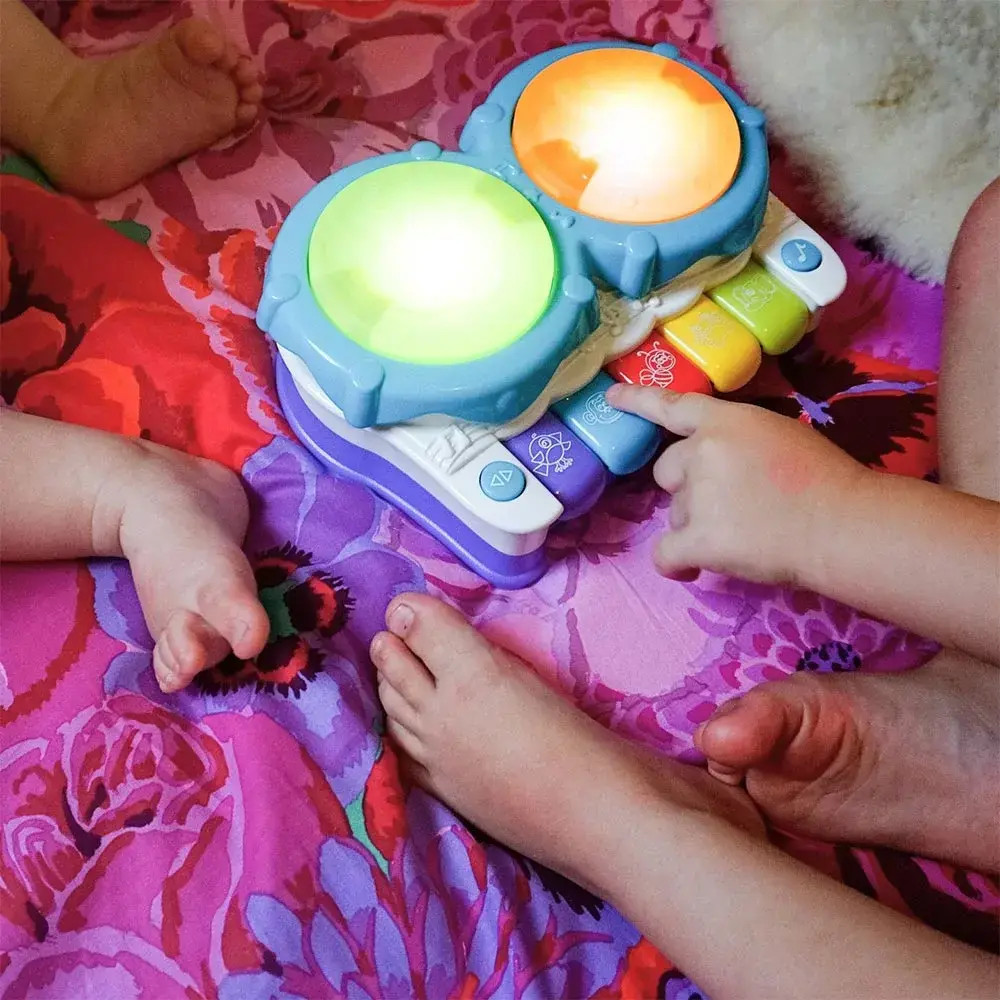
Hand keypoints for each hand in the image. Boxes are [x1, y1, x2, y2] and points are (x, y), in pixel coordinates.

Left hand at [607, 384, 868, 583]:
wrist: (840, 523)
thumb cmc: (827, 479)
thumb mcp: (780, 435)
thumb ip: (741, 442)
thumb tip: (723, 469)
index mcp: (727, 421)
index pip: (672, 406)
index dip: (639, 400)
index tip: (612, 397)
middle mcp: (702, 452)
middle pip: (667, 470)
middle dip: (687, 487)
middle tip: (729, 504)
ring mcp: (697, 496)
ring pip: (674, 512)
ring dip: (696, 524)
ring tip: (742, 534)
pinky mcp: (698, 539)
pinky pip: (664, 554)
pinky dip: (676, 564)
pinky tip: (693, 568)